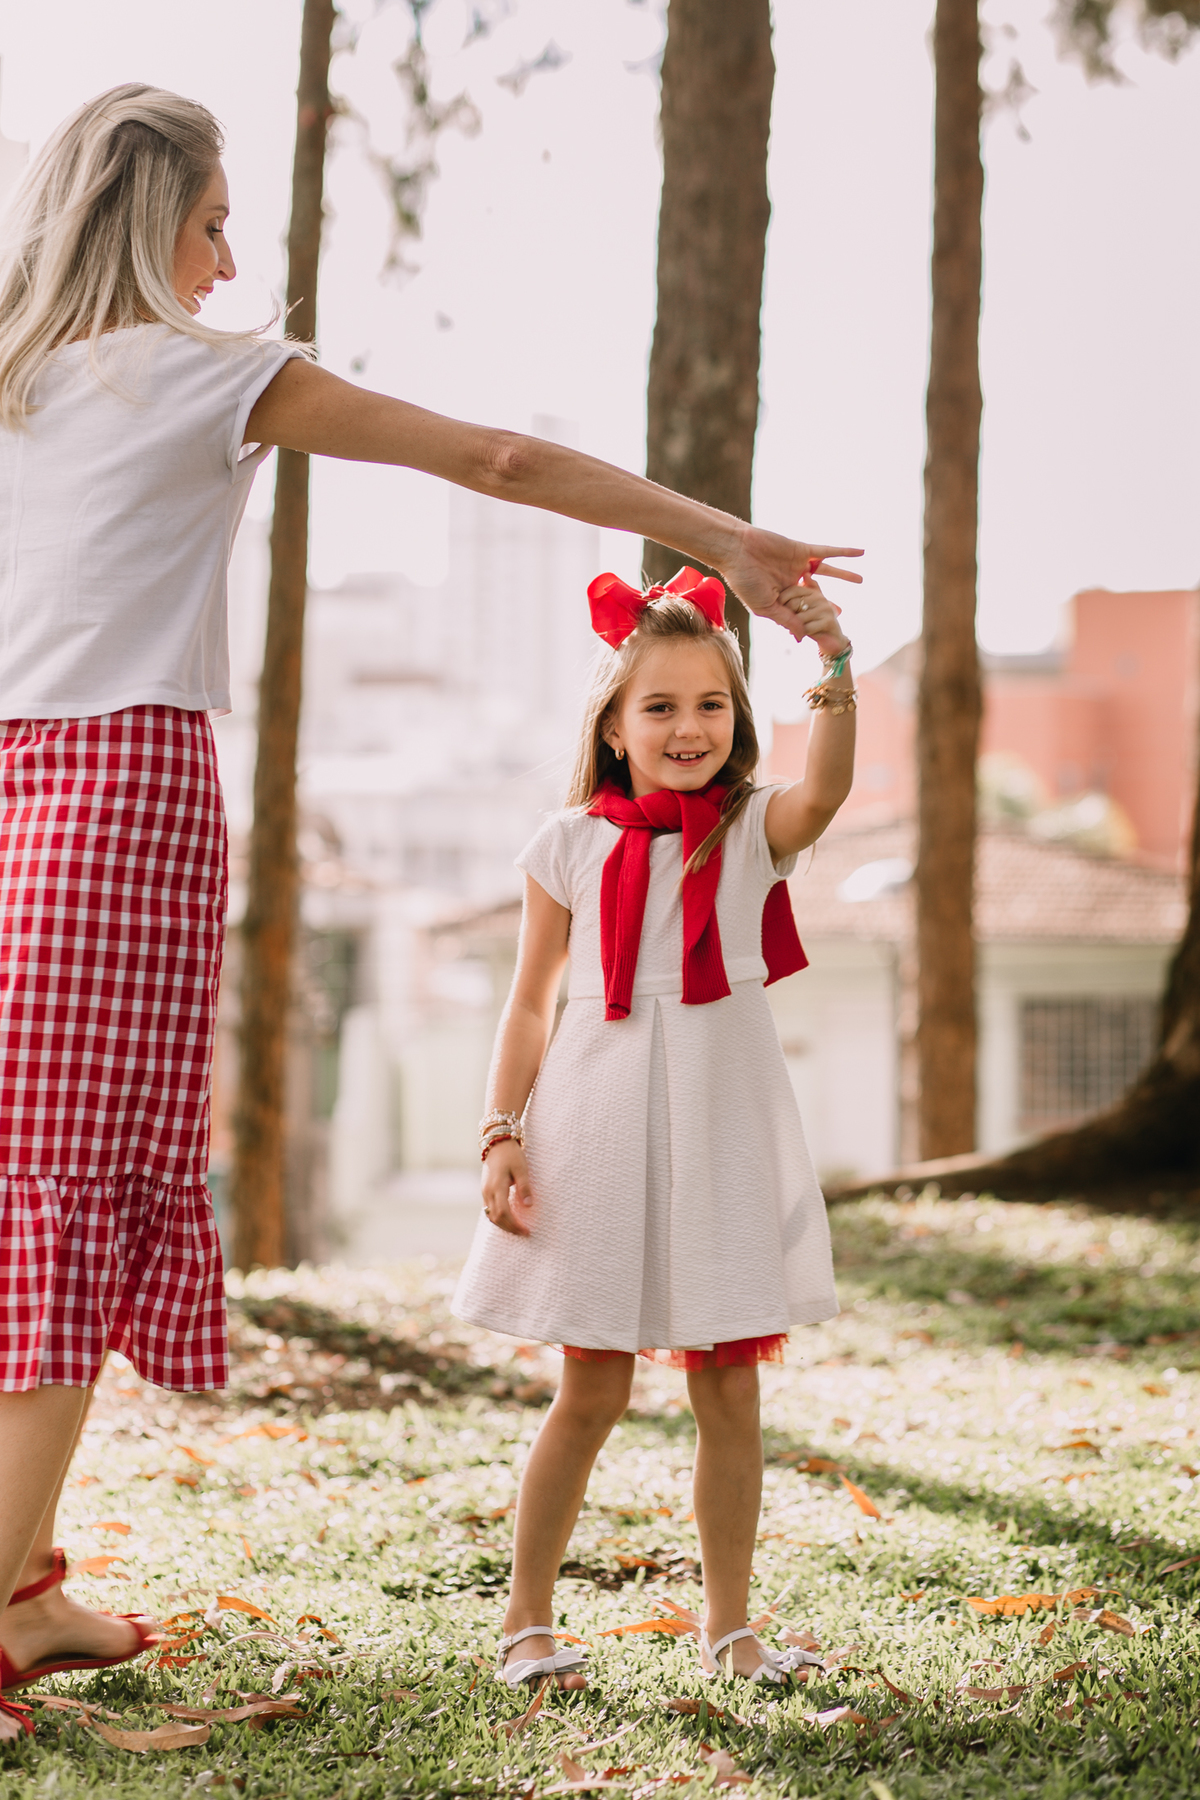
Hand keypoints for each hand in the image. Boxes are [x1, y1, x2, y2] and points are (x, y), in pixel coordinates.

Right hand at [481, 1141, 533, 1236]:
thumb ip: (525, 1187)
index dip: (515, 1224)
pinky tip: (509, 1220)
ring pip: (491, 1216)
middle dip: (510, 1228)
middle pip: (496, 1218)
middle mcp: (488, 1191)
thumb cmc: (511, 1154)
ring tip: (517, 1229)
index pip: (504, 1213)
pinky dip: (499, 1218)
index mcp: (497, 1186)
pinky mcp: (485, 1191)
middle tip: (524, 1233)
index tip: (526, 1230)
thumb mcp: (522, 1168)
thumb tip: (529, 1206)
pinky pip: (489, 1210)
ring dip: (504, 1225)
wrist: (497, 1144)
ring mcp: (485, 1192)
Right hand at [718, 524, 861, 630]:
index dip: (812, 621)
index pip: (801, 611)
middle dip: (827, 603)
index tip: (825, 632)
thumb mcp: (766, 607)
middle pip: (815, 593)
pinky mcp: (801, 550)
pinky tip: (860, 552)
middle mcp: (791, 581)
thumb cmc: (744, 581)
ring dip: (843, 575)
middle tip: (840, 612)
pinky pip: (827, 552)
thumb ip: (787, 620)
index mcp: (780, 597)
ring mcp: (797, 565)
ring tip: (860, 580)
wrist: (735, 550)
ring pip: (826, 572)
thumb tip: (805, 638)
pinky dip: (844, 552)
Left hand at [774, 573, 849, 654]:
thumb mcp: (808, 607)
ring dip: (792, 626)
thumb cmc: (815, 623)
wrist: (832, 640)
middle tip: (784, 623)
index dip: (782, 600)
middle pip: (793, 603)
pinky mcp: (828, 621)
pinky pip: (806, 628)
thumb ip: (803, 594)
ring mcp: (825, 609)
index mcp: (814, 592)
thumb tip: (806, 575)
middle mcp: (820, 598)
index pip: (793, 589)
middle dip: (786, 615)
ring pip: (798, 617)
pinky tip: (800, 635)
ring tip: (792, 629)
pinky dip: (800, 633)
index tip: (780, 611)